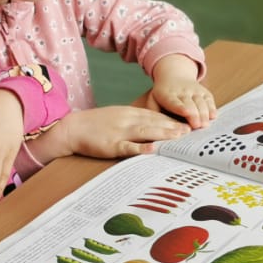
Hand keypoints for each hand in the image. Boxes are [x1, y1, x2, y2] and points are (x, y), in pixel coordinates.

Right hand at [29, 106, 190, 161]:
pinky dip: (141, 148)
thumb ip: (134, 120)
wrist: (72, 128)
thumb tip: (153, 126)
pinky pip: (128, 147)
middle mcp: (127, 120)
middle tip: (191, 131)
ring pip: (145, 132)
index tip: (187, 123)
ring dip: (164, 134)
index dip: (172, 119)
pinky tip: (153, 150)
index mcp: (129, 113)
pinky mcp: (110, 145)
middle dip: (174, 126)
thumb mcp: (117, 117)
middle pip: (154, 122)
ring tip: (179, 137)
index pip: (155, 115)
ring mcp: (119, 132)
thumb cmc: (95, 125)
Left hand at [147, 54, 215, 128]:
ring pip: (201, 101)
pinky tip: (213, 116)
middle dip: (194, 115)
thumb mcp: (153, 100)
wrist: (173, 75)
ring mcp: (194, 90)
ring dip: (204, 113)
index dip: (180, 108)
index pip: (174, 102)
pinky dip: (212, 107)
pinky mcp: (203, 91)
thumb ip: (153, 112)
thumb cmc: (163, 95)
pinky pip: (209, 99)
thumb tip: (155, 128)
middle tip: (197, 126)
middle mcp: (181, 91)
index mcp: (166, 95)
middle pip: (190, 104)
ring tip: (205, 125)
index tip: (186, 112)